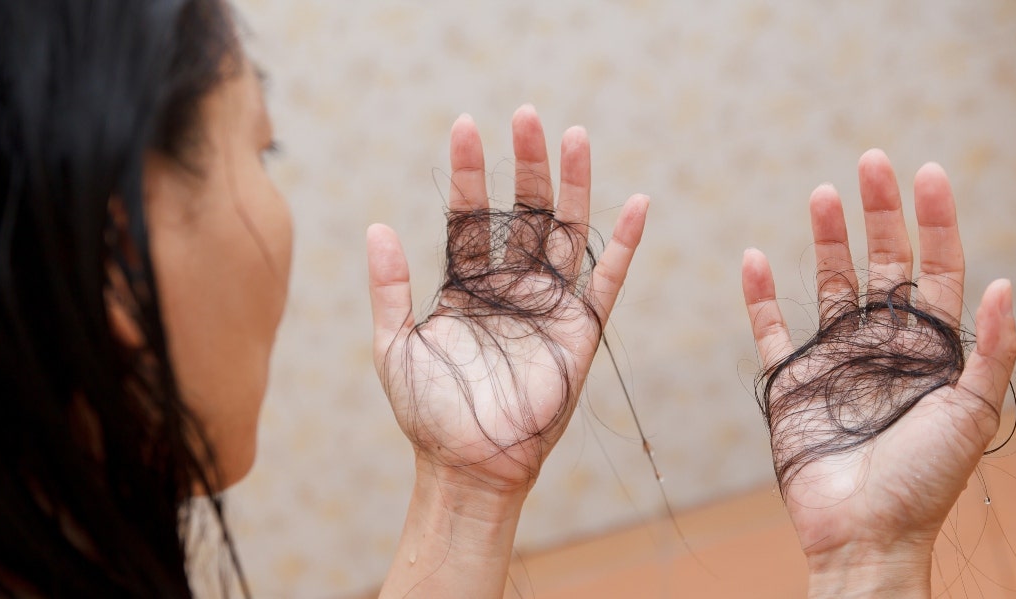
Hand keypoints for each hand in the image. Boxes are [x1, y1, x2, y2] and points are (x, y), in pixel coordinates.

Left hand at [368, 105, 647, 494]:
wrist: (468, 466)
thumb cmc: (428, 415)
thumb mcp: (394, 346)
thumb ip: (390, 288)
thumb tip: (378, 226)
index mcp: (467, 287)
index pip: (470, 215)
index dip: (468, 172)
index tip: (465, 126)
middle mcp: (510, 287)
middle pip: (523, 211)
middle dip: (524, 164)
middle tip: (525, 115)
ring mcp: (547, 305)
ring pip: (566, 231)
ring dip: (573, 185)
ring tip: (574, 135)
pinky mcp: (580, 330)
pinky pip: (608, 280)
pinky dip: (624, 244)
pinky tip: (637, 203)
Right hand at [742, 150, 1015, 594]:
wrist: (864, 532)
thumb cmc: (924, 480)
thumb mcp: (971, 414)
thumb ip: (992, 351)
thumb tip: (1006, 282)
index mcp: (929, 349)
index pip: (935, 269)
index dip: (935, 222)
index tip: (927, 174)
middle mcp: (883, 344)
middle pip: (883, 262)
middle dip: (881, 213)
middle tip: (872, 162)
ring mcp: (835, 359)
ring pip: (830, 283)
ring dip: (826, 239)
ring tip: (823, 193)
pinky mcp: (791, 381)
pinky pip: (771, 330)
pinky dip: (759, 296)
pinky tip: (754, 257)